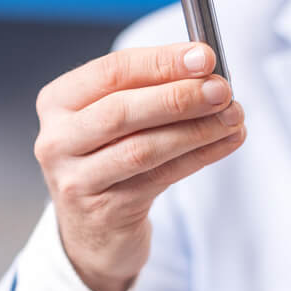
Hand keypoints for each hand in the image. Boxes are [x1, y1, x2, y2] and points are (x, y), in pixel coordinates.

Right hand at [34, 42, 244, 290]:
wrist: (93, 233)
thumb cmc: (109, 160)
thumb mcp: (115, 120)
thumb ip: (149, 90)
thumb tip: (205, 69)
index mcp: (57, 102)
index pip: (111, 72)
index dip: (161, 62)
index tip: (204, 57)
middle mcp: (58, 139)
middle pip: (123, 110)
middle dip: (179, 96)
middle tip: (222, 89)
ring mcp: (77, 179)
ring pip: (143, 148)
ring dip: (196, 130)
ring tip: (233, 116)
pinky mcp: (105, 211)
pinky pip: (161, 178)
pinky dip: (199, 157)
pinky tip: (226, 142)